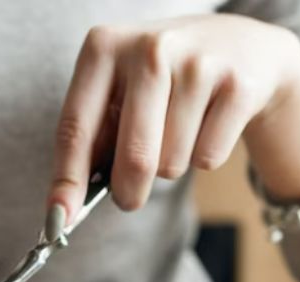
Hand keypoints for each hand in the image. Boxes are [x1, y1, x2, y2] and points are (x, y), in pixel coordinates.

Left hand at [46, 15, 299, 219]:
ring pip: (171, 165)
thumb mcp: (119, 88)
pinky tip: (208, 122)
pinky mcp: (238, 86)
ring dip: (170, 165)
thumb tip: (66, 205)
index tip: (59, 219)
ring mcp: (198, 64)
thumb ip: (94, 136)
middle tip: (128, 199)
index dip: (67, 179)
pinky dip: (204, 156)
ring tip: (179, 129)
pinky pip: (207, 158)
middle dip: (127, 192)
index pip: (76, 127)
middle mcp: (150, 48)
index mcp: (104, 47)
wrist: (241, 44)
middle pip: (134, 157)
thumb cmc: (162, 78)